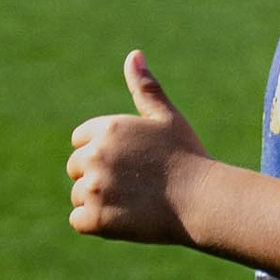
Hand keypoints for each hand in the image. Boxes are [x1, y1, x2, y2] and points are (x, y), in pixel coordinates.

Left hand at [67, 51, 211, 244]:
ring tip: (134, 202)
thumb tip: (133, 55)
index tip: (130, 164)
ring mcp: (93, 187)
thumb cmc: (188, 157)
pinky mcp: (95, 218)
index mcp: (107, 128)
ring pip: (78, 196)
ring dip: (99, 202)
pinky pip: (78, 221)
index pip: (79, 141)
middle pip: (76, 169)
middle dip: (98, 177)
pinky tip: (124, 219)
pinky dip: (96, 224)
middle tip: (135, 185)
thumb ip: (145, 88)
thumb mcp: (166, 117)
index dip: (103, 154)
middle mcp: (95, 154)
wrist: (203, 200)